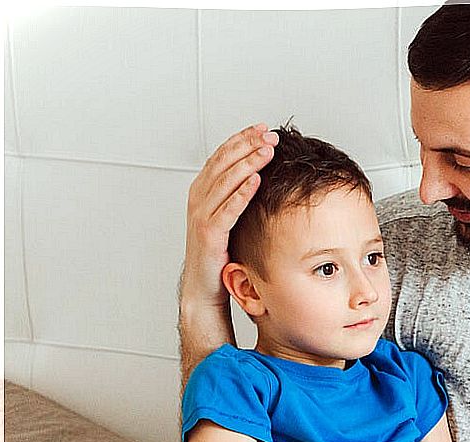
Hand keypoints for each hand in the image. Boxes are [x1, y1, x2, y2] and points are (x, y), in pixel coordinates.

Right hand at [181, 123, 278, 310]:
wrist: (203, 286)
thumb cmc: (219, 250)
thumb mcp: (227, 215)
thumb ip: (238, 193)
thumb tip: (264, 172)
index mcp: (203, 190)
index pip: (222, 155)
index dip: (242, 138)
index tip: (263, 128)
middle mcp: (199, 198)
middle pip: (223, 163)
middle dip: (247, 145)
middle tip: (269, 134)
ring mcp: (201, 216)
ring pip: (225, 182)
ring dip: (247, 164)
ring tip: (267, 151)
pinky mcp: (209, 235)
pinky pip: (227, 210)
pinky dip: (241, 194)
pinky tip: (257, 181)